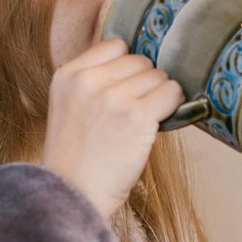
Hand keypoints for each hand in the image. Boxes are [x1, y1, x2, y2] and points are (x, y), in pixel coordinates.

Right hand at [40, 38, 185, 217]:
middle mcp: (89, 80)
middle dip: (145, 83)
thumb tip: (141, 64)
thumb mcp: (69, 107)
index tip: (127, 88)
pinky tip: (159, 123)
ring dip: (160, 96)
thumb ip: (93, 82)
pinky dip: (173, 106)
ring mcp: (113, 97)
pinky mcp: (137, 116)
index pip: (115, 45)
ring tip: (143, 122)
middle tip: (136, 111)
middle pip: (140, 61)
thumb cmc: (77, 159)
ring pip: (159, 76)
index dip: (127, 66)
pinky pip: (172, 93)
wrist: (74, 196)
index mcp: (68, 75)